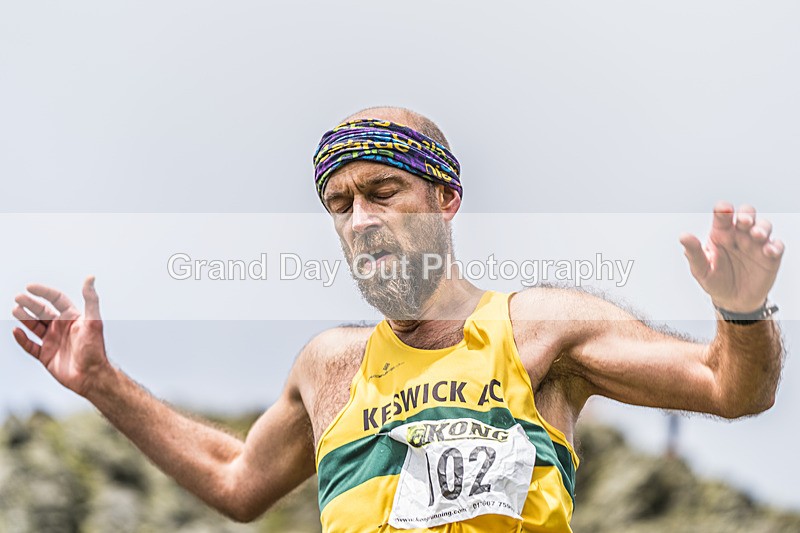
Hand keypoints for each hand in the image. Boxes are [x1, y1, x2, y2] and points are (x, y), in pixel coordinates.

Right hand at [12, 276, 108, 396]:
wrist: (92, 376)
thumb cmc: (95, 348)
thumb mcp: (93, 321)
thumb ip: (91, 299)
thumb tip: (90, 277)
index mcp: (73, 318)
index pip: (56, 300)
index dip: (43, 292)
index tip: (30, 287)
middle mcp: (62, 328)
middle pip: (42, 311)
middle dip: (30, 304)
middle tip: (18, 298)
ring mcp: (53, 341)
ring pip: (34, 326)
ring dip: (24, 318)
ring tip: (15, 310)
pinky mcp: (46, 356)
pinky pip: (30, 346)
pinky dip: (22, 339)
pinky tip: (16, 332)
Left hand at [680, 202, 783, 312]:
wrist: (732, 300)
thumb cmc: (714, 279)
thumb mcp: (701, 269)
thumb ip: (693, 252)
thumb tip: (683, 236)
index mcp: (720, 233)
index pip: (722, 216)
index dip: (723, 209)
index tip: (723, 209)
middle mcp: (739, 234)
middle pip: (746, 214)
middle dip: (746, 214)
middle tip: (743, 221)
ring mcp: (755, 244)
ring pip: (763, 226)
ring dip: (762, 228)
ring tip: (756, 235)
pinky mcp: (770, 257)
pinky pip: (776, 245)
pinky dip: (775, 245)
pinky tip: (769, 250)